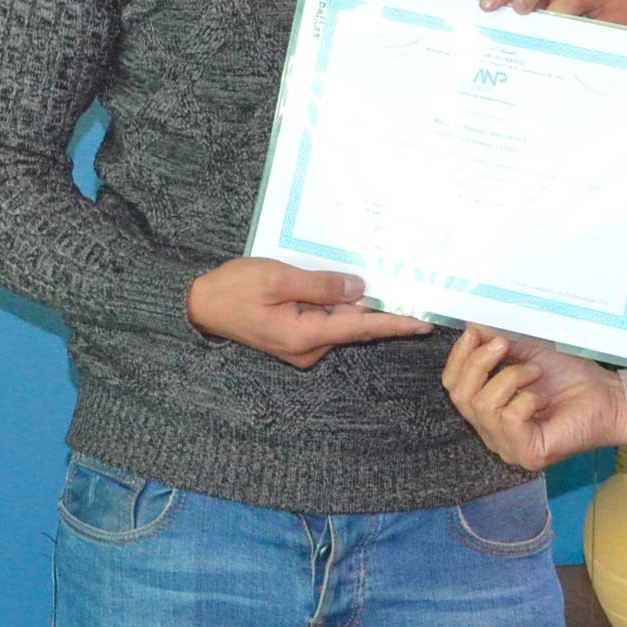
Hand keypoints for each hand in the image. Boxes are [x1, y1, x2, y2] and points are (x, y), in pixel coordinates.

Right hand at [186, 259, 433, 368]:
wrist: (201, 305)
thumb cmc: (234, 288)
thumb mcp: (278, 278)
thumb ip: (320, 284)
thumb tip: (359, 289)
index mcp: (305, 335)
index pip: (361, 327)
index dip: (395, 323)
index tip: (425, 322)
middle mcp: (308, 348)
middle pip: (354, 326)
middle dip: (383, 310)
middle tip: (413, 291)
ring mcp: (302, 347)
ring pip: (341, 323)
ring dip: (358, 305)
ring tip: (382, 283)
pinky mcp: (295, 338)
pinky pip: (326, 321)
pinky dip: (339, 306)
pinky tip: (348, 290)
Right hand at [443, 326, 626, 469]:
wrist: (608, 396)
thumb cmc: (572, 377)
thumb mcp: (528, 353)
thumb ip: (497, 343)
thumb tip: (471, 327)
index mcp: (488, 410)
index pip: (453, 387)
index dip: (458, 358)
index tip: (475, 332)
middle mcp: (492, 432)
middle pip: (460, 397)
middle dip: (478, 363)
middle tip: (504, 344)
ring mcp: (508, 447)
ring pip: (482, 406)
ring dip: (509, 378)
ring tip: (535, 372)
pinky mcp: (528, 454)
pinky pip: (508, 420)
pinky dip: (524, 399)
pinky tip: (542, 398)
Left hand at [480, 0, 626, 25]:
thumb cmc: (583, 19)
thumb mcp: (553, 3)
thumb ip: (530, 2)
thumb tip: (494, 14)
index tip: (488, 3)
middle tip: (518, 10)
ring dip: (551, 14)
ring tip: (542, 30)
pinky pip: (596, 23)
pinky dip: (576, 35)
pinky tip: (565, 45)